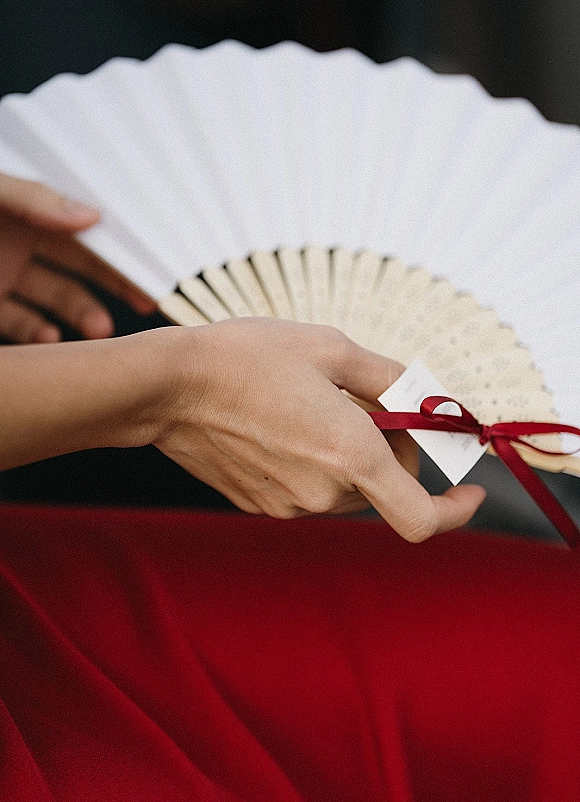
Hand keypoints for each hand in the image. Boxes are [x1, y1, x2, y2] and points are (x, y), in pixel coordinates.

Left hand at [0, 172, 153, 342]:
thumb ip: (31, 197)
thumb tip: (87, 213)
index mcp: (29, 206)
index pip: (85, 223)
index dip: (118, 242)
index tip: (150, 263)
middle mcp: (21, 240)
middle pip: (83, 264)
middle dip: (117, 284)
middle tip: (146, 302)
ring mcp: (7, 274)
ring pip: (58, 297)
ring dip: (84, 315)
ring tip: (98, 328)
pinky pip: (21, 324)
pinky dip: (39, 334)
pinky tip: (50, 335)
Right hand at [154, 319, 485, 540]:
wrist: (169, 387)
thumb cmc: (247, 357)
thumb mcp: (330, 348)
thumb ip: (392, 379)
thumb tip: (429, 399)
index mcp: (349, 455)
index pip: (422, 516)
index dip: (455, 510)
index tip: (468, 491)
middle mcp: (322, 492)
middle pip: (386, 488)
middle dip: (394, 452)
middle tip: (369, 404)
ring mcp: (288, 504)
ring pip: (347, 488)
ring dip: (352, 455)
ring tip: (316, 405)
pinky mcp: (261, 504)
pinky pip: (310, 489)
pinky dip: (316, 462)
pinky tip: (287, 423)